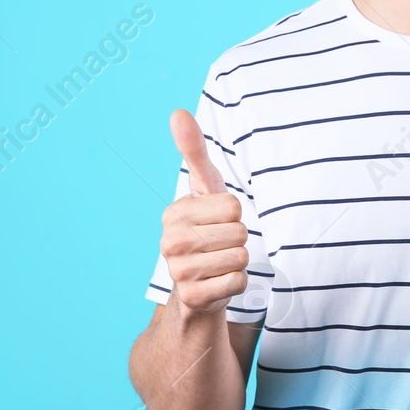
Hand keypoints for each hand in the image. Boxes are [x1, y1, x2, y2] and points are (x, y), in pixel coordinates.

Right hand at [160, 109, 248, 317]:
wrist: (200, 285)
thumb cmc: (207, 228)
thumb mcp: (204, 188)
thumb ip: (193, 150)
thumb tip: (177, 112)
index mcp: (173, 213)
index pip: (233, 206)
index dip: (234, 214)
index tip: (217, 222)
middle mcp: (170, 242)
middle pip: (238, 232)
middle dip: (238, 239)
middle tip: (220, 245)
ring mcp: (179, 272)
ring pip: (240, 257)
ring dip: (239, 261)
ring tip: (220, 263)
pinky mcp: (194, 297)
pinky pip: (238, 282)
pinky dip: (238, 283)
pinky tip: (220, 283)